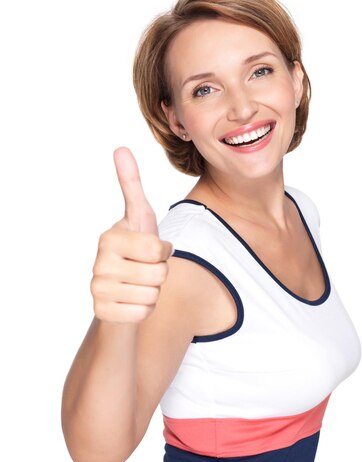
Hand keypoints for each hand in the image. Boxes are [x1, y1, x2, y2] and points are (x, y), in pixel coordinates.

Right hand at [90, 147, 173, 322]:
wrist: (119, 289)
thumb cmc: (135, 249)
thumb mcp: (139, 218)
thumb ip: (132, 185)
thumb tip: (121, 148)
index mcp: (109, 238)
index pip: (159, 249)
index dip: (164, 251)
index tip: (152, 249)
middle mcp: (98, 264)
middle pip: (159, 274)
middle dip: (160, 273)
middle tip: (145, 269)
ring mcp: (97, 290)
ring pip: (153, 295)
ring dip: (153, 291)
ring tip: (138, 284)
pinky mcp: (102, 313)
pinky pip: (143, 313)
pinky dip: (145, 309)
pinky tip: (132, 301)